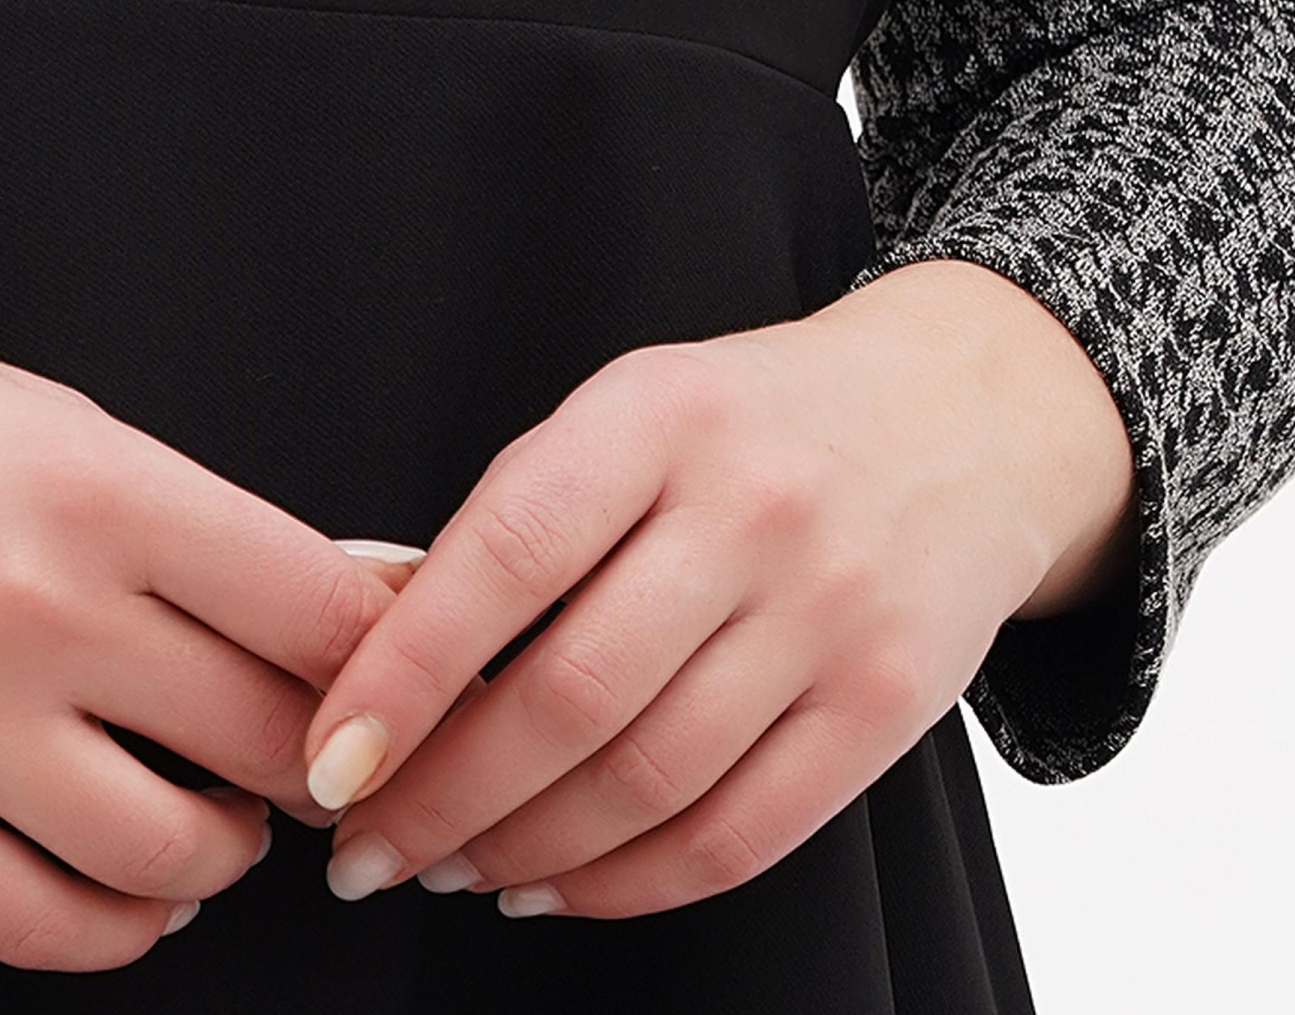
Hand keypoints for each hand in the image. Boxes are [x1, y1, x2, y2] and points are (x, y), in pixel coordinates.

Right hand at [0, 243, 412, 970]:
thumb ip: (167, 508)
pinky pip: (40, 925)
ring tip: (218, 823)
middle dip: (321, 760)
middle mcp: (42, 607)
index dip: (390, 658)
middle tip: (320, 755)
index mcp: (96, 483)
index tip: (405, 675)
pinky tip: (125, 891)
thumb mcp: (28, 408)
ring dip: (223, 853)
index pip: (319, 606)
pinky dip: (115, 928)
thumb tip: (315, 583)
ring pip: (175, 855)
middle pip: (270, 737)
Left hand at [299, 258, 1138, 918]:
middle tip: (365, 849)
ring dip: (523, 853)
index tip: (329, 760)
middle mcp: (752, 509)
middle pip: (572, 695)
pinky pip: (741, 835)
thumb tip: (366, 647)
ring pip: (648, 782)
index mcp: (660, 413)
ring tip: (449, 867)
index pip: (506, 555)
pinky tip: (556, 885)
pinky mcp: (891, 705)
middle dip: (444, 798)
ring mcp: (831, 612)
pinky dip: (628, 886)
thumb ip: (522, 514)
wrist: (966, 414)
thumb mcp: (635, 408)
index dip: (405, 673)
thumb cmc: (754, 420)